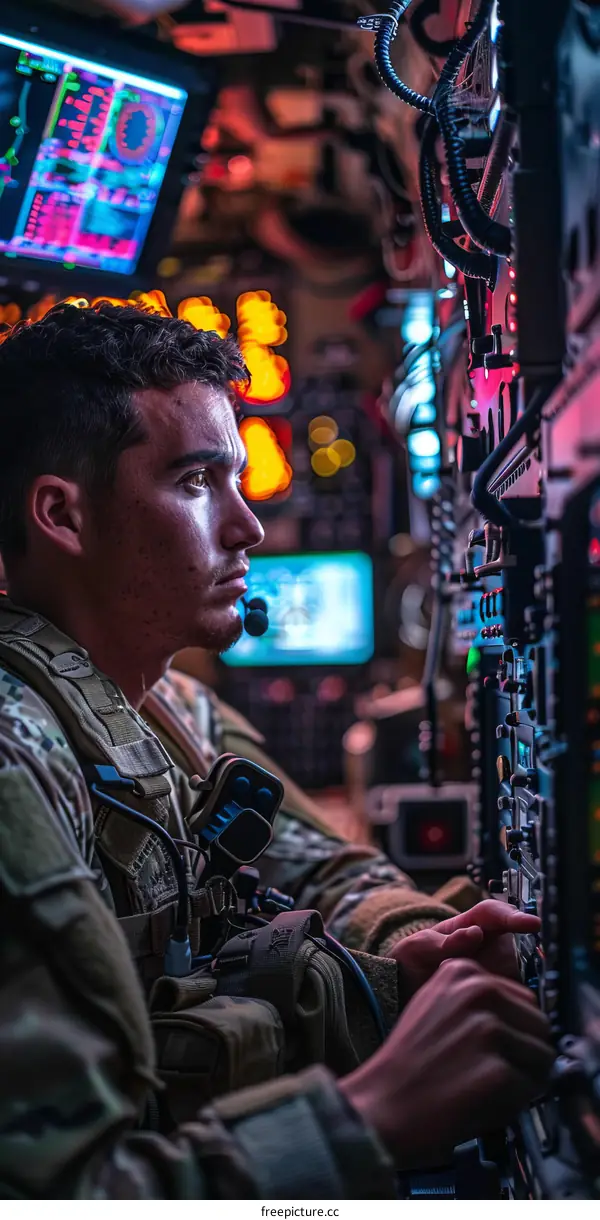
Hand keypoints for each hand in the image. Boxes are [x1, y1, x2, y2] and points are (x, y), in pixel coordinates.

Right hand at [339, 958, 554, 1169]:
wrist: (383, 1105)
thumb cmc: (410, 1062)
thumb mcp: (435, 1004)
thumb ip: (476, 999)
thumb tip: (527, 1013)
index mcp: (463, 971)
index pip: (524, 998)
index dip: (513, 1031)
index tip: (487, 1048)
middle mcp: (479, 991)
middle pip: (539, 1024)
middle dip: (524, 1052)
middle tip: (489, 1072)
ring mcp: (489, 1030)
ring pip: (542, 1056)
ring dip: (523, 1077)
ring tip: (484, 1086)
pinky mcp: (498, 1070)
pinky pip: (532, 1087)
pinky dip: (515, 1102)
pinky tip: (482, 1102)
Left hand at [390, 899, 538, 995]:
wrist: (402, 997)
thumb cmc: (411, 964)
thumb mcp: (417, 949)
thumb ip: (443, 942)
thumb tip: (475, 934)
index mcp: (471, 926)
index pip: (496, 914)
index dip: (516, 917)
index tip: (532, 924)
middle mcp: (490, 947)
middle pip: (517, 946)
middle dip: (526, 957)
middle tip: (526, 973)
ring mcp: (496, 972)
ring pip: (520, 974)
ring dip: (519, 986)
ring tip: (508, 1001)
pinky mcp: (499, 997)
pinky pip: (514, 999)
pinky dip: (515, 1006)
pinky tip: (510, 1019)